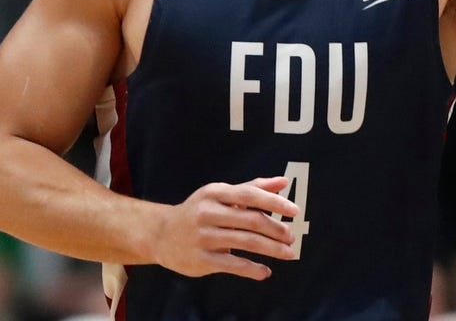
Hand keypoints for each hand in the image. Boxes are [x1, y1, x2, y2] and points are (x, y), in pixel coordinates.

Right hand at [154, 176, 299, 278]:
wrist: (161, 234)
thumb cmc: (199, 210)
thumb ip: (253, 188)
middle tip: (291, 237)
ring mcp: (203, 237)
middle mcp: (208, 213)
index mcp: (215, 193)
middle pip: (250, 220)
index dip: (274, 202)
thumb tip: (283, 183)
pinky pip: (232, 264)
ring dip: (271, 249)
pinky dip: (252, 269)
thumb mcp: (222, 195)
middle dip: (276, 229)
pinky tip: (265, 271)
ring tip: (287, 252)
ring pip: (245, 242)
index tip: (294, 210)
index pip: (250, 195)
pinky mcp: (201, 259)